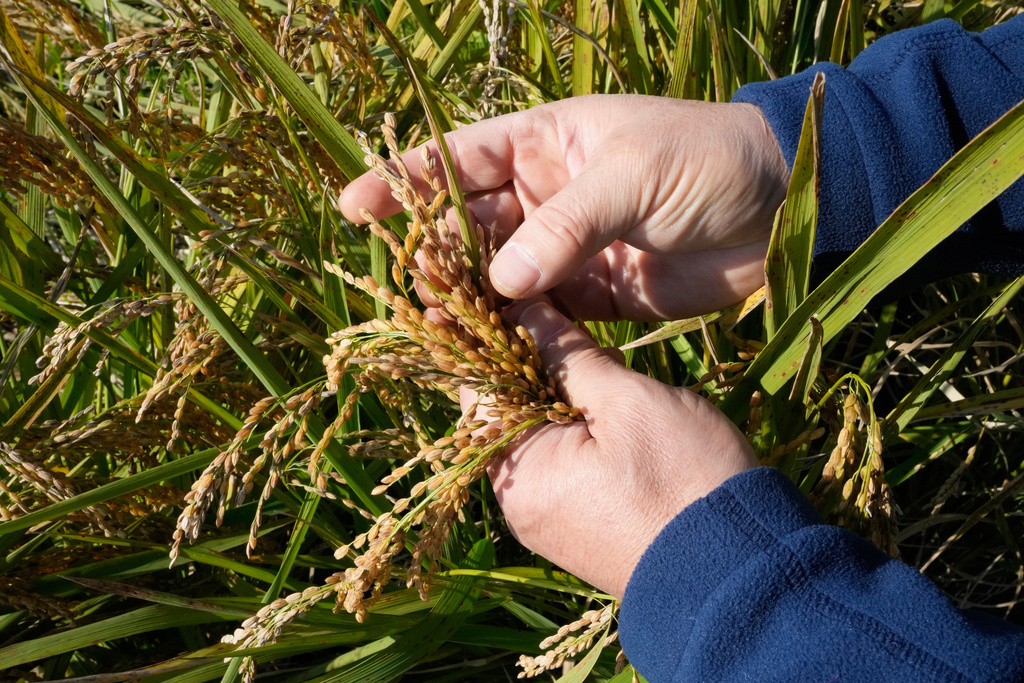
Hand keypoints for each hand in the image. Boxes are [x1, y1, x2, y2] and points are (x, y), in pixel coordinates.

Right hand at [339, 94, 788, 320]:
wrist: (783, 207)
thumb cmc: (706, 162)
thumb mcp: (632, 176)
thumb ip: (566, 226)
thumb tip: (499, 280)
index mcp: (549, 142)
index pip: (460, 158)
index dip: (406, 181)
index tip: (355, 206)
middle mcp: (549, 194)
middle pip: (472, 224)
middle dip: (434, 251)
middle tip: (401, 284)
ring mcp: (570, 247)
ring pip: (501, 274)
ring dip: (468, 298)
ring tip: (432, 323)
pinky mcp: (597, 294)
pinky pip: (542, 314)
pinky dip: (515, 330)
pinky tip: (485, 347)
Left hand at [470, 301, 756, 597]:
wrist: (740, 573)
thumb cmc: (685, 481)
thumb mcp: (628, 402)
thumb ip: (567, 353)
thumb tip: (523, 310)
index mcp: (517, 471)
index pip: (478, 386)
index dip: (491, 334)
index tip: (515, 294)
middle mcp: (519, 500)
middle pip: (506, 409)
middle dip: (535, 361)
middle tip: (570, 322)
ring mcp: (548, 517)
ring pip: (537, 432)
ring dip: (562, 391)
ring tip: (604, 362)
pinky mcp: (578, 523)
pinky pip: (561, 461)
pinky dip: (578, 425)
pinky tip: (614, 402)